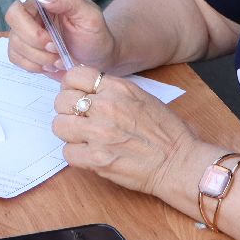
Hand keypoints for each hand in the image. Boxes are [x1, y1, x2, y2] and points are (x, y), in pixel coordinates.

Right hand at [4, 0, 116, 73]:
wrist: (96, 58)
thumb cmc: (95, 33)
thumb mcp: (90, 15)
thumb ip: (69, 1)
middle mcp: (33, 3)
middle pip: (14, 12)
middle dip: (34, 36)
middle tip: (56, 46)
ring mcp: (25, 25)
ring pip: (13, 38)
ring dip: (38, 54)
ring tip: (59, 58)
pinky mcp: (22, 46)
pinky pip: (14, 55)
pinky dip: (33, 64)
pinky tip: (49, 63)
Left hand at [51, 65, 204, 199]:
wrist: (179, 163)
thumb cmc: (167, 133)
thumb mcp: (142, 97)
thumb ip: (113, 91)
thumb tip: (87, 90)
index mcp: (118, 89)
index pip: (74, 76)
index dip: (70, 87)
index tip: (75, 95)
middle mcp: (106, 106)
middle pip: (62, 100)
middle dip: (66, 111)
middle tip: (77, 120)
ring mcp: (100, 133)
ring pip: (59, 126)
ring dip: (68, 133)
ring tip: (82, 138)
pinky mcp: (97, 159)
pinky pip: (67, 152)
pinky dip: (76, 155)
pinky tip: (89, 155)